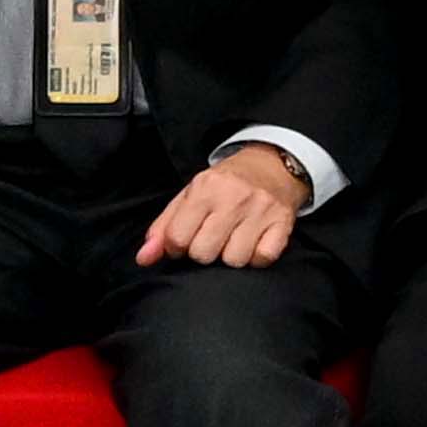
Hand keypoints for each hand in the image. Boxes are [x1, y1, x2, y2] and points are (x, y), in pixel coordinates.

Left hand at [140, 141, 309, 269]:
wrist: (271, 166)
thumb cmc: (224, 186)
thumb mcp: (189, 197)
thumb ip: (163, 228)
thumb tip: (143, 258)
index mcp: (205, 189)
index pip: (178, 238)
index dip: (176, 247)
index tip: (185, 239)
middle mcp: (234, 198)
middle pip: (204, 253)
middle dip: (203, 252)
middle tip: (210, 238)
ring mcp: (261, 211)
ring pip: (234, 260)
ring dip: (230, 256)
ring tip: (232, 239)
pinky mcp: (283, 223)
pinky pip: (262, 259)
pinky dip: (255, 257)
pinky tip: (253, 242)